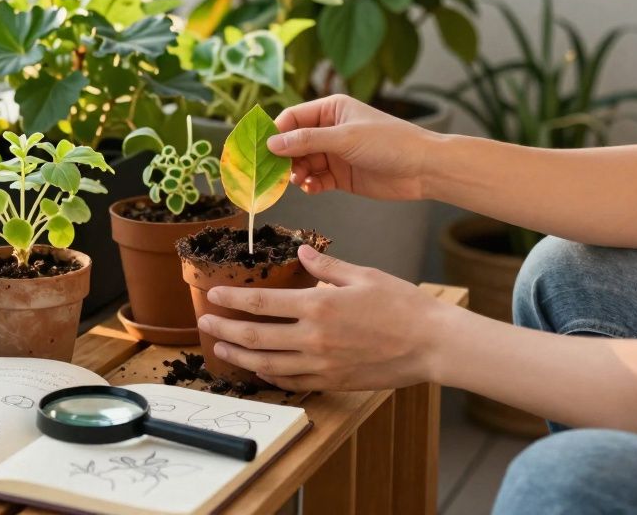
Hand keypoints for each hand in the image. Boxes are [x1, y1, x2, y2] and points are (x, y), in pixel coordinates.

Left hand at [197, 245, 447, 391]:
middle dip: (223, 329)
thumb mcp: (364, 275)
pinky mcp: (332, 382)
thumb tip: (302, 253)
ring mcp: (321, 364)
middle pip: (254, 336)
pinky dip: (269, 376)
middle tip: (204, 324)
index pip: (261, 303)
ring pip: (266, 364)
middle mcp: (314, 338)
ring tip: (221, 348)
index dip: (232, 299)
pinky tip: (259, 368)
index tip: (213, 295)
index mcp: (319, 306)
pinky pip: (291, 382)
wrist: (432, 344)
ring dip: (239, 356)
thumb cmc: (402, 305)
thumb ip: (327, 266)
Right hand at [269, 95, 432, 200]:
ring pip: (302, 163)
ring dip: (296, 173)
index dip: (276, 132)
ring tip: (299, 181)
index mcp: (331, 109)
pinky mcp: (341, 175)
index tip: (261, 150)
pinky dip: (310, 185)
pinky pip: (316, 179)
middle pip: (294, 143)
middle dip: (284, 157)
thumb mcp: (344, 138)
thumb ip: (307, 141)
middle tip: (274, 172)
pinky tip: (311, 188)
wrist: (422, 169)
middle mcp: (330, 130)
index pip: (292, 118)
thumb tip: (272, 143)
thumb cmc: (389, 142)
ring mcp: (335, 154)